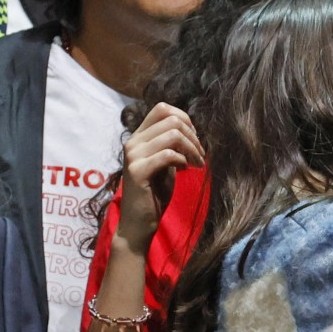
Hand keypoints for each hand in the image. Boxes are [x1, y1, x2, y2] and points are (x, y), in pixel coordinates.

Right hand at [116, 103, 204, 254]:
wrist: (140, 222)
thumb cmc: (155, 192)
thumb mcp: (166, 162)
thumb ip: (171, 143)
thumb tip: (190, 128)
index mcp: (139, 137)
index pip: (162, 108)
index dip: (184, 118)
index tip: (194, 139)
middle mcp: (132, 142)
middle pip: (172, 119)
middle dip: (193, 136)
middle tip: (200, 155)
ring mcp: (133, 156)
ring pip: (173, 134)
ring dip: (192, 149)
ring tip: (197, 164)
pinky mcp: (137, 171)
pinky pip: (168, 154)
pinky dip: (183, 160)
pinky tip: (184, 170)